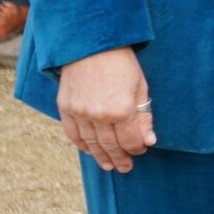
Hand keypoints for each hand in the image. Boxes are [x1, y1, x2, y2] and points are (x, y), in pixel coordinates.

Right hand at [58, 47, 154, 173]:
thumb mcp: (140, 87)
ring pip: (91, 144)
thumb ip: (144, 116)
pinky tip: (90, 151)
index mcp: (121, 110)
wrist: (90, 45)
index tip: (141, 150)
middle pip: (111, 146)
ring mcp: (79, 113)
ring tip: (109, 165)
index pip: (130, 142)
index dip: (137, 149)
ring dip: (100, 156)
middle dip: (120, 158)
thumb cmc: (121, 64)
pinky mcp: (65, 107)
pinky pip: (73, 134)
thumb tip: (149, 141)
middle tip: (125, 168)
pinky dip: (81, 145)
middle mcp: (98, 116)